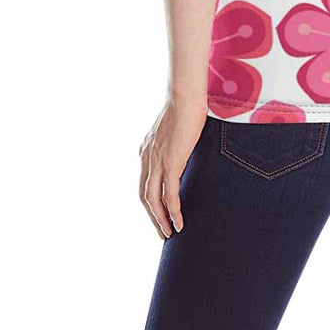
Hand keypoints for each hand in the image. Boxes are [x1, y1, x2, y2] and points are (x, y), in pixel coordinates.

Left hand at [139, 99, 207, 238]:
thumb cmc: (185, 106)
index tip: (160, 214)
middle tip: (164, 232)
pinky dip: (173, 210)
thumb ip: (175, 143)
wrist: (185, 96)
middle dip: (153, 217)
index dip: (150, 202)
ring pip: (153, 199)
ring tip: (171, 233)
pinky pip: (169, 193)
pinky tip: (179, 221)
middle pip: (144, 196)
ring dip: (161, 219)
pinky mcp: (171, 162)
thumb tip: (186, 148)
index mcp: (146, 150)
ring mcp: (157, 161)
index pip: (144, 183)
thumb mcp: (175, 129)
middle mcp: (147, 158)